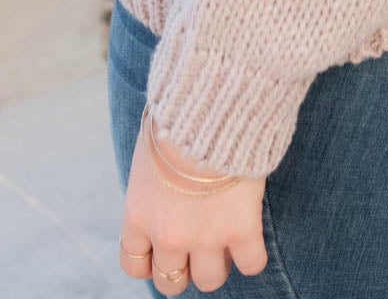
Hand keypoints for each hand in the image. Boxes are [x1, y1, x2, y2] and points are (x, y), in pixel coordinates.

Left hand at [118, 110, 269, 292]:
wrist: (211, 106)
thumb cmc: (178, 117)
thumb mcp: (150, 152)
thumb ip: (152, 184)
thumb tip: (161, 186)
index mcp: (139, 215)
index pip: (133, 264)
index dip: (151, 261)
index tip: (163, 248)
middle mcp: (167, 234)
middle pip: (170, 282)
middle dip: (184, 266)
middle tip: (199, 241)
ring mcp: (205, 237)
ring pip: (210, 281)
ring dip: (218, 261)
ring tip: (226, 233)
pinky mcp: (242, 230)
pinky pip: (252, 265)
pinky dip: (253, 253)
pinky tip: (252, 232)